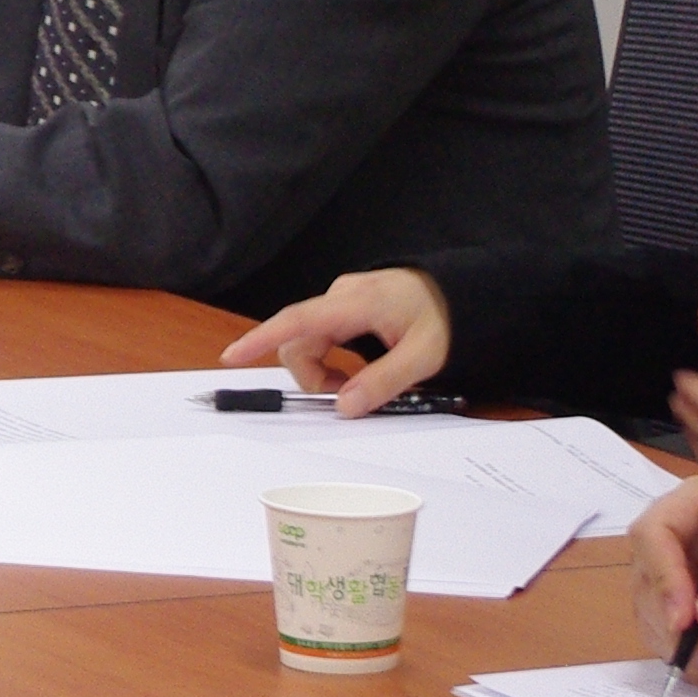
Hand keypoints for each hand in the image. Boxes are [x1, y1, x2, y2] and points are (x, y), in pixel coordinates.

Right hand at [218, 267, 451, 417]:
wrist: (465, 290)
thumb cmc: (448, 316)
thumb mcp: (426, 356)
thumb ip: (384, 382)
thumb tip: (346, 406)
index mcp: (357, 302)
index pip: (298, 320)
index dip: (262, 338)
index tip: (233, 355)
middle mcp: (341, 295)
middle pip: (300, 340)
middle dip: (314, 375)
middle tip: (349, 397)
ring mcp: (341, 298)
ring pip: (309, 340)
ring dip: (323, 369)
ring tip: (357, 382)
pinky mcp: (345, 305)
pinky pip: (322, 335)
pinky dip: (330, 358)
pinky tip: (354, 365)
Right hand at [630, 475, 697, 695]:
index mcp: (693, 506)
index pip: (654, 535)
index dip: (662, 578)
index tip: (684, 621)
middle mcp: (672, 540)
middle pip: (648, 585)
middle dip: (679, 633)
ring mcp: (671, 576)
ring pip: (655, 621)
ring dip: (692, 657)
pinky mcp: (679, 609)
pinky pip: (673, 642)